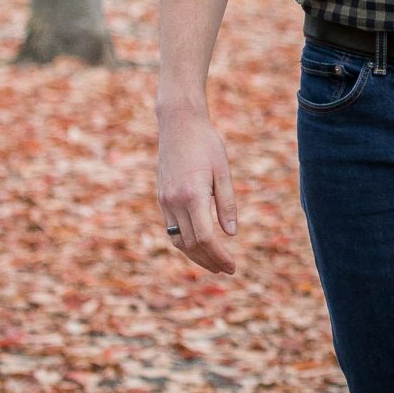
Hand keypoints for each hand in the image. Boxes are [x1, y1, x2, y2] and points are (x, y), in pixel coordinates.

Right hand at [156, 102, 239, 274]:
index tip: (232, 266)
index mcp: (192, 195)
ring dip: (195, 256)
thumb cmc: (206, 143)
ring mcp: (164, 201)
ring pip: (178, 240)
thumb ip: (227, 203)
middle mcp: (174, 202)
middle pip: (191, 244)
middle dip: (209, 261)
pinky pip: (171, 229)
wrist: (178, 124)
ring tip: (213, 263)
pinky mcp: (161, 198)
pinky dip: (185, 242)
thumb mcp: (223, 171)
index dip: (219, 256)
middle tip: (227, 269)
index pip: (206, 238)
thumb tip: (231, 234)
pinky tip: (198, 246)